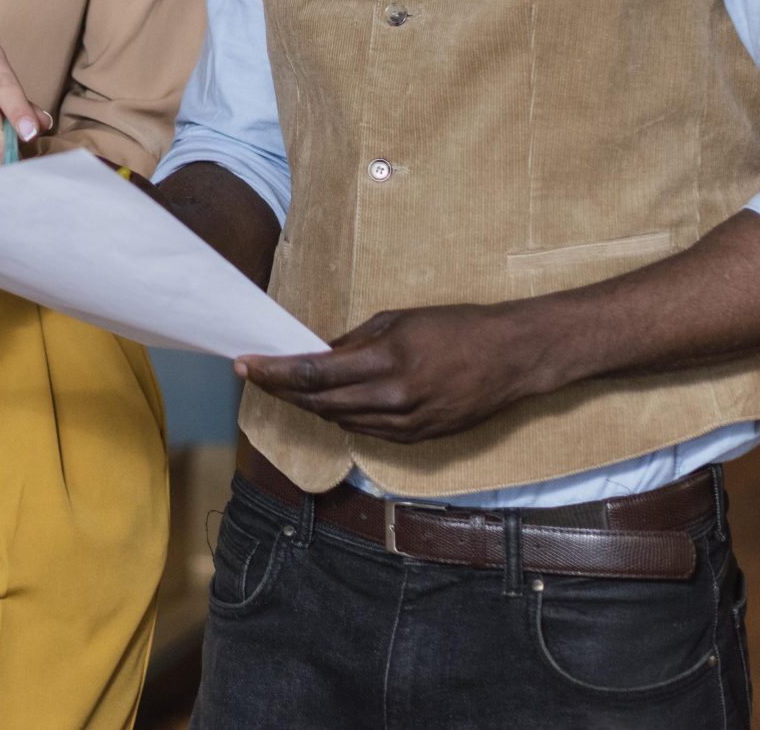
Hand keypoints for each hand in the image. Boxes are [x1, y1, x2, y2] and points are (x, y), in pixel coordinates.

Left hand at [235, 303, 547, 443]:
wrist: (513, 358)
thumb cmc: (457, 327)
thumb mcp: (399, 320)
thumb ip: (354, 342)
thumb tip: (317, 354)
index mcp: (387, 361)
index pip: (313, 372)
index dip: (274, 372)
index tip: (246, 364)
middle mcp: (392, 399)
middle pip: (318, 401)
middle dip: (281, 389)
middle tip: (254, 374)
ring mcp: (405, 424)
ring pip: (338, 419)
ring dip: (308, 403)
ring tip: (285, 385)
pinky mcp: (417, 439)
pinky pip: (365, 430)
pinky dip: (341, 415)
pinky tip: (328, 400)